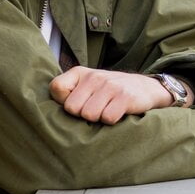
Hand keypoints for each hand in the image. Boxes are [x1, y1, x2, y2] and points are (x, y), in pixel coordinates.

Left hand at [50, 67, 170, 124]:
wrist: (146, 88)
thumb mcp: (88, 86)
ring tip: (106, 111)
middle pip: (73, 108)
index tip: (78, 103)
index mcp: (81, 72)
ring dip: (98, 119)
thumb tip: (48, 114)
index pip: (56, 88)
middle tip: (95, 109)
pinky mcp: (125, 97)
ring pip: (90, 115)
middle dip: (82, 114)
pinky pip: (108, 118)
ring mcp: (111, 85)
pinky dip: (112, 121)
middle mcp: (95, 76)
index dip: (64, 102)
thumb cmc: (110, 92)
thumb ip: (68, 94)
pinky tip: (118, 113)